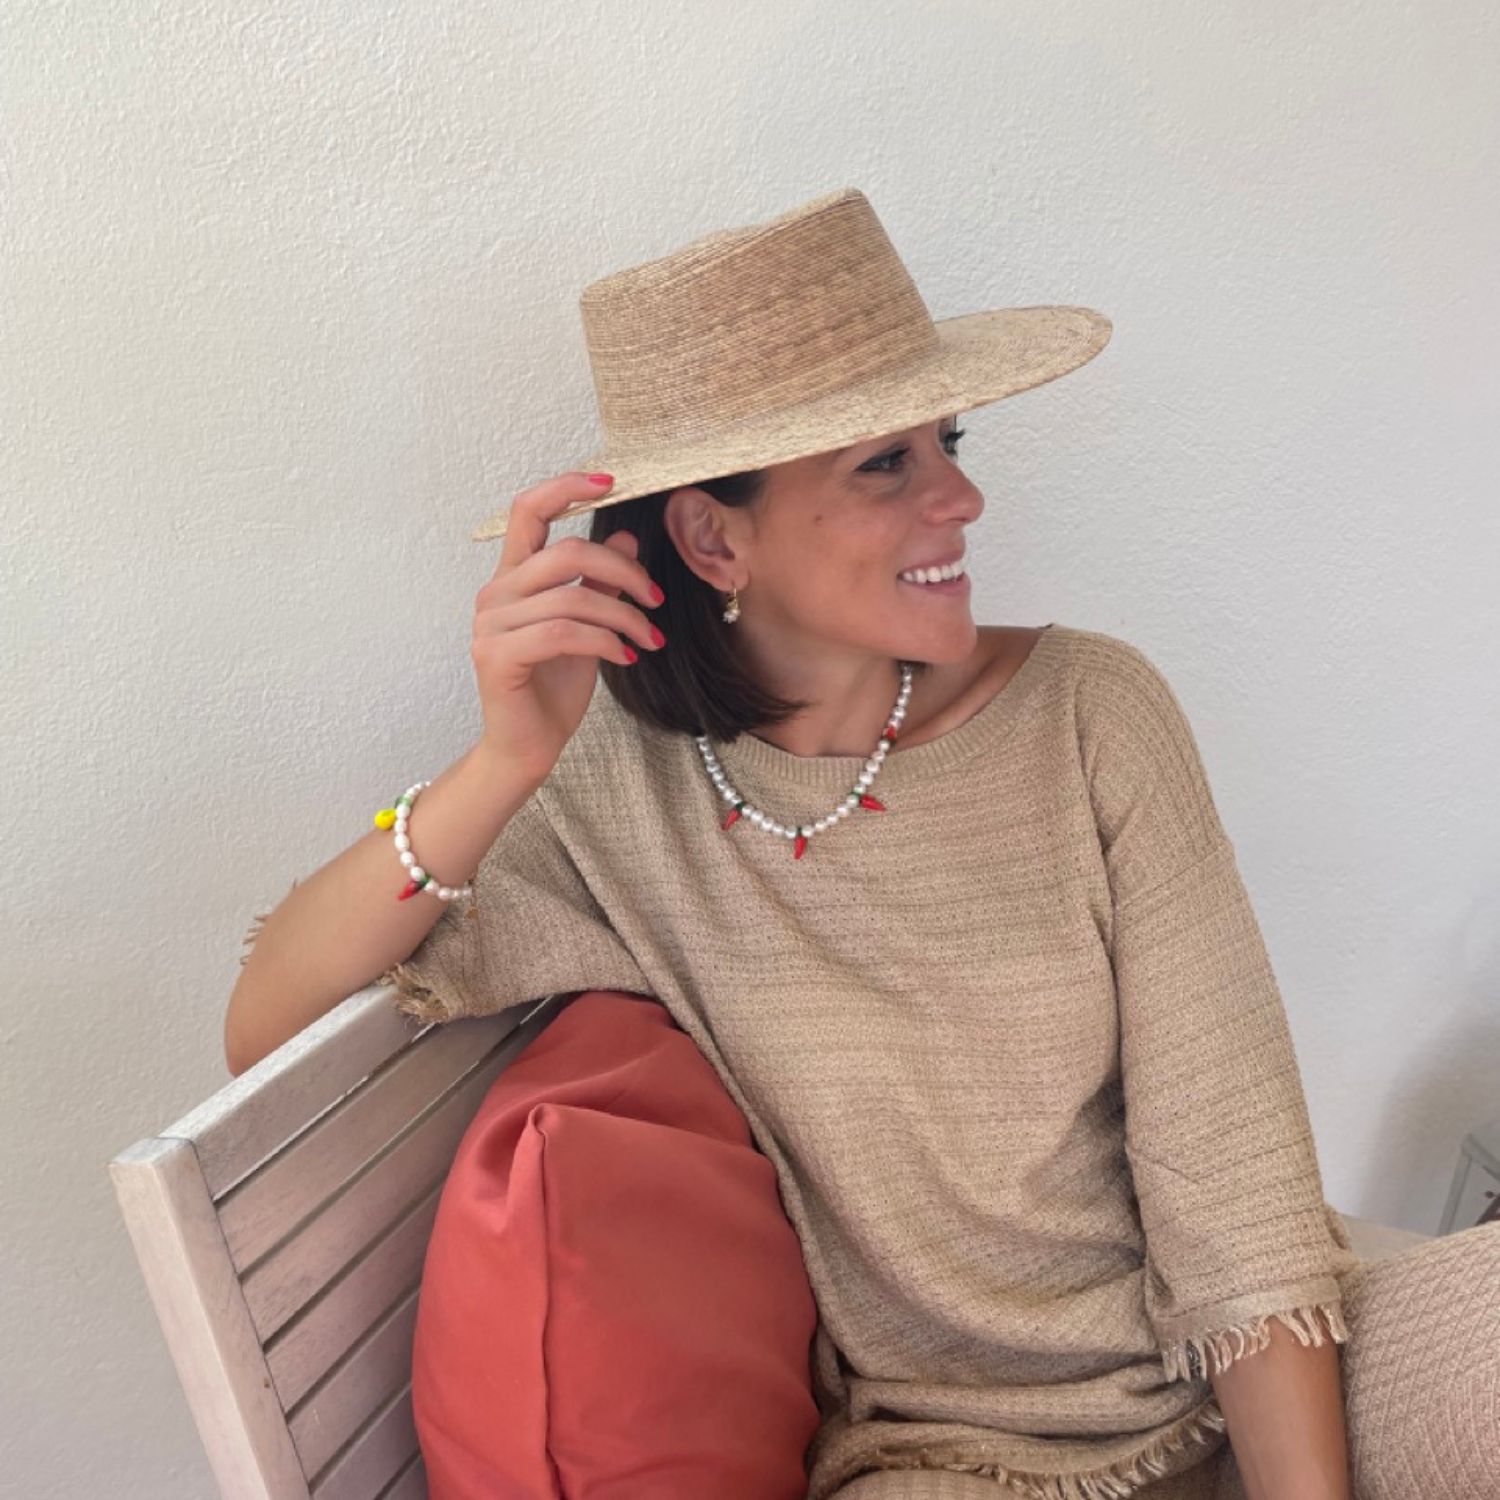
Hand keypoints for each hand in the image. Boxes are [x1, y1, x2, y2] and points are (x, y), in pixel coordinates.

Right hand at [468, 472, 663, 784]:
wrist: (528, 747)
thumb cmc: (552, 688)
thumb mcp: (588, 627)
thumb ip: (600, 583)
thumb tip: (625, 538)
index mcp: (513, 578)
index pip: (528, 510)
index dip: (566, 486)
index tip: (610, 481)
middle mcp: (495, 593)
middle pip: (565, 552)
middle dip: (624, 572)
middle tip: (656, 600)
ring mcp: (491, 624)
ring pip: (571, 597)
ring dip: (624, 616)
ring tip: (650, 638)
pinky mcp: (497, 655)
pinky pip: (562, 632)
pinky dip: (605, 641)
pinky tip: (627, 656)